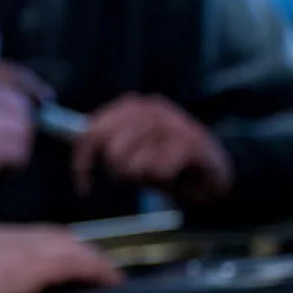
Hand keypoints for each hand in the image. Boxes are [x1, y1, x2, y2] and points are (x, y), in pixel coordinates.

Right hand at [0, 223, 122, 292]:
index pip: (29, 235)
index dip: (51, 243)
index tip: (65, 254)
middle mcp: (9, 235)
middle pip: (54, 236)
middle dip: (76, 249)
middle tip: (95, 265)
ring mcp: (25, 247)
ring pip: (71, 246)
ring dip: (92, 259)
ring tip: (108, 274)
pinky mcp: (38, 264)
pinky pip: (80, 262)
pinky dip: (98, 269)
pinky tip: (111, 279)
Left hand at [72, 93, 232, 203]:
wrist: (215, 170)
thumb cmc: (167, 160)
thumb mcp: (134, 147)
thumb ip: (108, 142)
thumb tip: (77, 141)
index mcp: (133, 105)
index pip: (92, 132)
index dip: (82, 161)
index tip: (83, 186)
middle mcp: (151, 108)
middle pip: (112, 153)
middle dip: (122, 174)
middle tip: (140, 176)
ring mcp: (172, 123)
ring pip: (133, 165)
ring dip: (145, 179)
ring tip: (159, 173)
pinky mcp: (190, 143)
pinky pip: (157, 172)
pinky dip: (163, 182)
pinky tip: (175, 175)